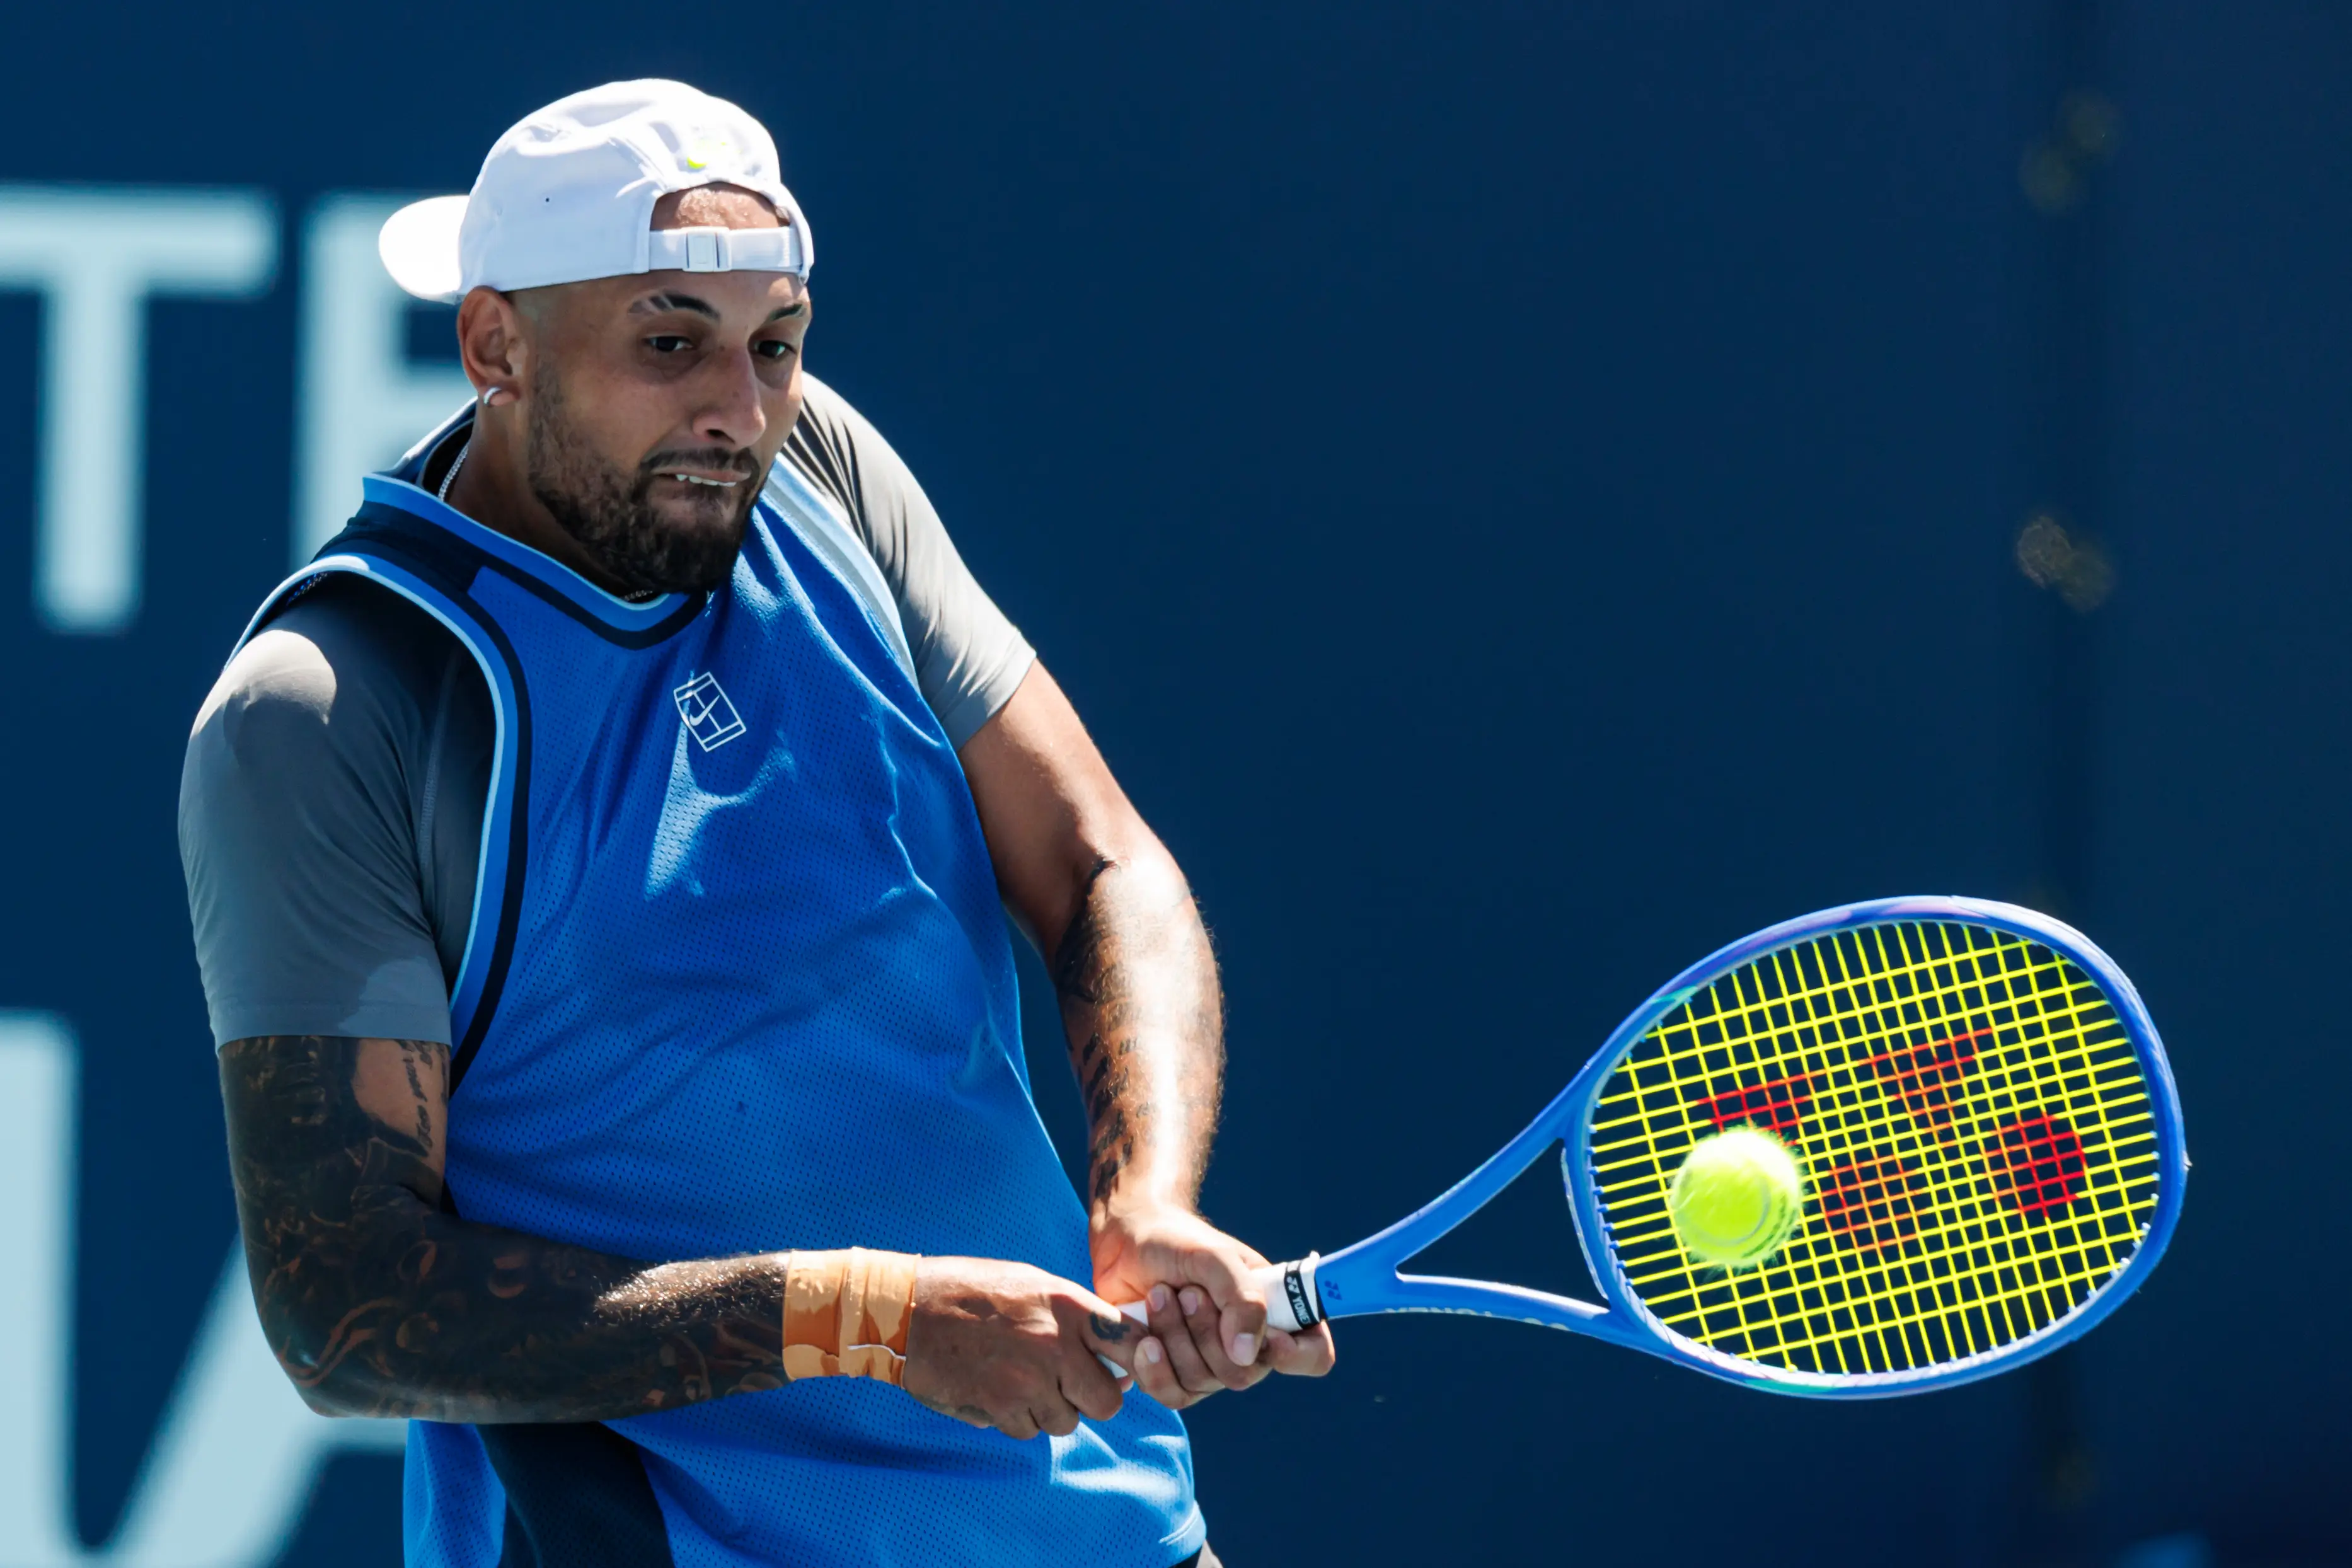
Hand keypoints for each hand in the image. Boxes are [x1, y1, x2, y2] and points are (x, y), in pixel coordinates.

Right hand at [901, 1256, 1136, 1439]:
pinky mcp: (1000, 1407)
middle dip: (1092, 1400)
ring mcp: (1028, 1380)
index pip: (1133, 1343)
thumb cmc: (972, 1292)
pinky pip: (1028, 1431)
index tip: (1124, 1368)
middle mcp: (1056, 1344)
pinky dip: (1017, 1420)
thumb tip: (1117, 1357)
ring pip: (1066, 1422)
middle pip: (1107, 1401)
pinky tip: (996, 1391)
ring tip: (1021, 1381)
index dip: (1136, 1362)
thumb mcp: (1033, 1284)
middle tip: (1070, 1387)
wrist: (907, 1310)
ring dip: (1050, 1411)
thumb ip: (1076, 1318)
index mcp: (1069, 1306)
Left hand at [1091, 1197, 1337, 1410]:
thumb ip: (1242, 1298)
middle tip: (1187, 1292)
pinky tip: (1141, 1339)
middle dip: (1207, 1332)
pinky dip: (1153, 1367)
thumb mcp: (1214, 1257)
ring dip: (1175, 1336)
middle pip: (1244, 1374)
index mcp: (1275, 1311)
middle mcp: (1249, 1345)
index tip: (1268, 1337)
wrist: (1126, 1242)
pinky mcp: (1174, 1376)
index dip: (1297, 1355)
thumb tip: (1248, 1355)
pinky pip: (1172, 1395)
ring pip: (1203, 1382)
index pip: (1313, 1354)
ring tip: (1158, 1295)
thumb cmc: (1178, 1242)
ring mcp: (1211, 1365)